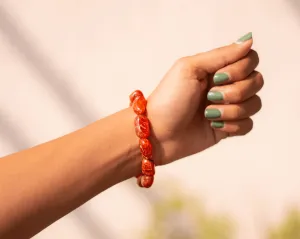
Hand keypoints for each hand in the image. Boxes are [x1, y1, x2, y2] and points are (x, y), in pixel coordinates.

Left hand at [147, 33, 262, 164]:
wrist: (158, 132)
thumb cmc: (169, 98)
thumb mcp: (190, 68)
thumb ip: (221, 54)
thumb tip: (248, 40)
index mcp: (216, 68)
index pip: (249, 59)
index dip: (240, 69)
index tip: (217, 77)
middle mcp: (225, 85)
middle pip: (256, 81)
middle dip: (235, 91)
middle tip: (210, 96)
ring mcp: (227, 107)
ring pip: (255, 104)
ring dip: (232, 110)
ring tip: (208, 114)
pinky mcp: (228, 127)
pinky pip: (248, 124)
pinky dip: (232, 126)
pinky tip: (214, 126)